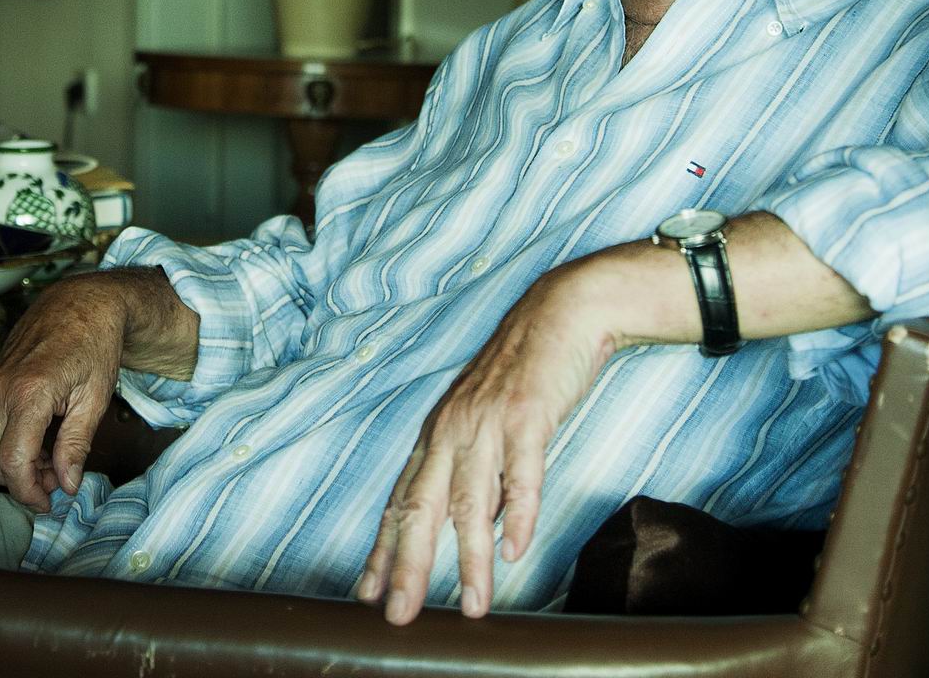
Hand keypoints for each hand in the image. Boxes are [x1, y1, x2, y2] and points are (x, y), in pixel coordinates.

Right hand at [0, 274, 126, 509]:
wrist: (82, 301)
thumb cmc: (95, 343)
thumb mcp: (95, 398)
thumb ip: (76, 445)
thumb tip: (67, 484)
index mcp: (29, 393)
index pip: (13, 462)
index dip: (29, 492)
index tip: (50, 503)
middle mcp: (1, 389)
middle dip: (25, 481)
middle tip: (60, 479)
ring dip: (18, 463)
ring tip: (55, 458)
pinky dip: (11, 442)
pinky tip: (41, 437)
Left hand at [355, 265, 617, 623]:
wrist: (560, 314)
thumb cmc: (524, 373)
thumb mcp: (487, 423)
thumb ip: (478, 473)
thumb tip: (482, 529)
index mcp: (438, 433)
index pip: (402, 499)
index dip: (384, 548)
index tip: (369, 591)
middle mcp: (453, 429)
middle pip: (421, 506)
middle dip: (408, 565)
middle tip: (398, 614)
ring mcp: (487, 422)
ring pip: (470, 500)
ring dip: (471, 558)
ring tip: (473, 605)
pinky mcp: (526, 414)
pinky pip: (521, 472)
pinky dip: (518, 513)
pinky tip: (515, 549)